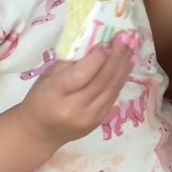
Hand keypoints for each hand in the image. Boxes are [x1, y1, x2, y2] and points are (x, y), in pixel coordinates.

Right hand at [18, 43, 134, 149]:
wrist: (40, 133)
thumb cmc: (40, 98)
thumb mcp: (47, 77)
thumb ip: (70, 64)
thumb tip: (95, 47)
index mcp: (55, 94)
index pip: (81, 74)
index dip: (97, 58)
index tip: (108, 41)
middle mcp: (75, 108)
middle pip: (101, 81)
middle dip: (116, 57)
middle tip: (126, 38)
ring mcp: (89, 118)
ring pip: (111, 89)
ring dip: (123, 67)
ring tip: (132, 48)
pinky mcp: (98, 122)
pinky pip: (112, 97)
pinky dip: (121, 80)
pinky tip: (126, 66)